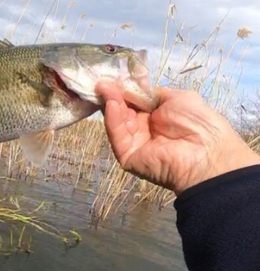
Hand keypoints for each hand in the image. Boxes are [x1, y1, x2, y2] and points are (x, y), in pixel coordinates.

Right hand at [95, 82, 259, 194]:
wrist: (206, 150)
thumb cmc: (197, 121)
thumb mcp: (175, 97)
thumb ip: (151, 92)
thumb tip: (132, 86)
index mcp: (157, 116)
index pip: (133, 101)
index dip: (124, 89)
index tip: (113, 77)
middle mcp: (144, 129)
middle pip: (122, 110)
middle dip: (114, 94)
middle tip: (103, 81)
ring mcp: (134, 143)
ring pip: (117, 121)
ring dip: (112, 103)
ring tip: (106, 88)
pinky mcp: (127, 156)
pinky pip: (117, 135)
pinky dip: (113, 119)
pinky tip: (112, 103)